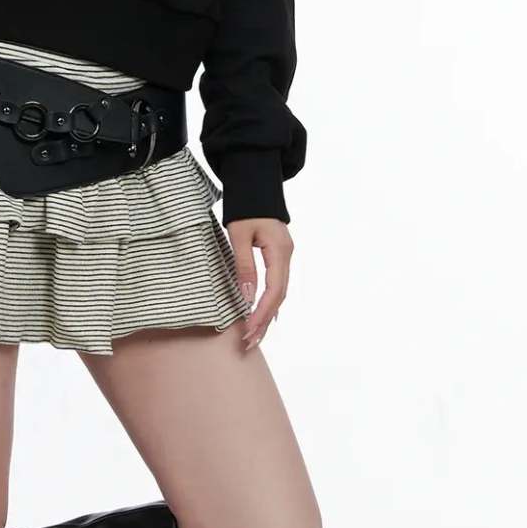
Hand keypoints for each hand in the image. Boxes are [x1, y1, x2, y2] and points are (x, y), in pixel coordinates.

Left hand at [228, 216, 292, 350]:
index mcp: (280, 251)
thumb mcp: (239, 235)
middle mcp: (287, 256)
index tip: (248, 330)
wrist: (256, 185)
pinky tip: (264, 316)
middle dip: (265, 321)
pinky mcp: (279, 255)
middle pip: (279, 297)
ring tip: (254, 336)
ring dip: (267, 315)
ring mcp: (285, 256)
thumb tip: (246, 297)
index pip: (274, 291)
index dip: (261, 313)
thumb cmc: (245, 207)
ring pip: (279, 293)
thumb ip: (244, 266)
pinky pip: (277, 284)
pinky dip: (269, 302)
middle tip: (250, 342)